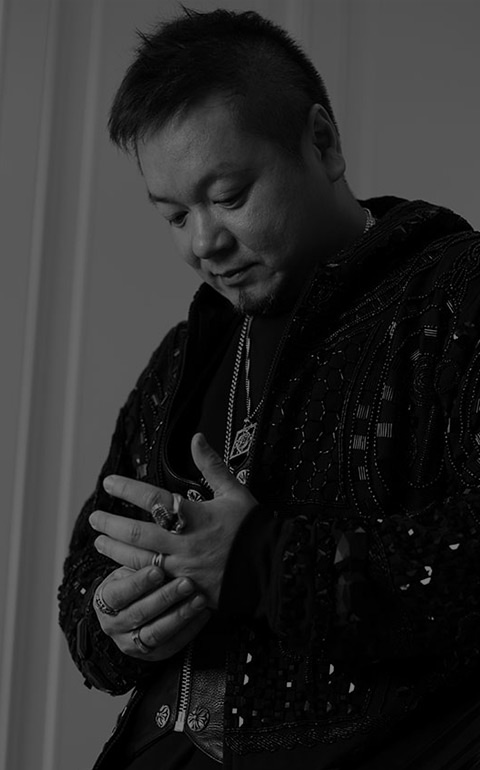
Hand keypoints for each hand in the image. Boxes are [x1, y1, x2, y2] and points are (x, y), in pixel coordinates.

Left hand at [89, 433, 256, 607]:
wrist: (273, 568)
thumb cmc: (254, 528)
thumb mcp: (235, 491)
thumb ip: (212, 465)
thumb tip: (196, 438)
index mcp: (195, 516)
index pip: (153, 498)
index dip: (127, 489)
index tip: (109, 482)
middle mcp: (185, 543)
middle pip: (138, 532)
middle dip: (112, 523)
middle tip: (94, 517)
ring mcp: (184, 570)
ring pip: (140, 560)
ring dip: (116, 550)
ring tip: (99, 541)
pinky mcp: (187, 591)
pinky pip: (154, 584)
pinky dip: (135, 576)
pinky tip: (122, 571)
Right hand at [93, 565, 210, 660]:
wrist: (128, 608)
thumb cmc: (132, 582)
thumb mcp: (128, 569)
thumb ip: (140, 562)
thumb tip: (160, 548)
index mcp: (105, 601)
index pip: (119, 594)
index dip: (138, 583)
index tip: (158, 571)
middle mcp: (114, 625)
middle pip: (140, 613)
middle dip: (166, 597)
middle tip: (187, 583)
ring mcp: (130, 643)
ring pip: (156, 632)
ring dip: (180, 615)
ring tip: (199, 599)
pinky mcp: (151, 654)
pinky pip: (172, 645)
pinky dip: (190, 629)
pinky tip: (203, 613)